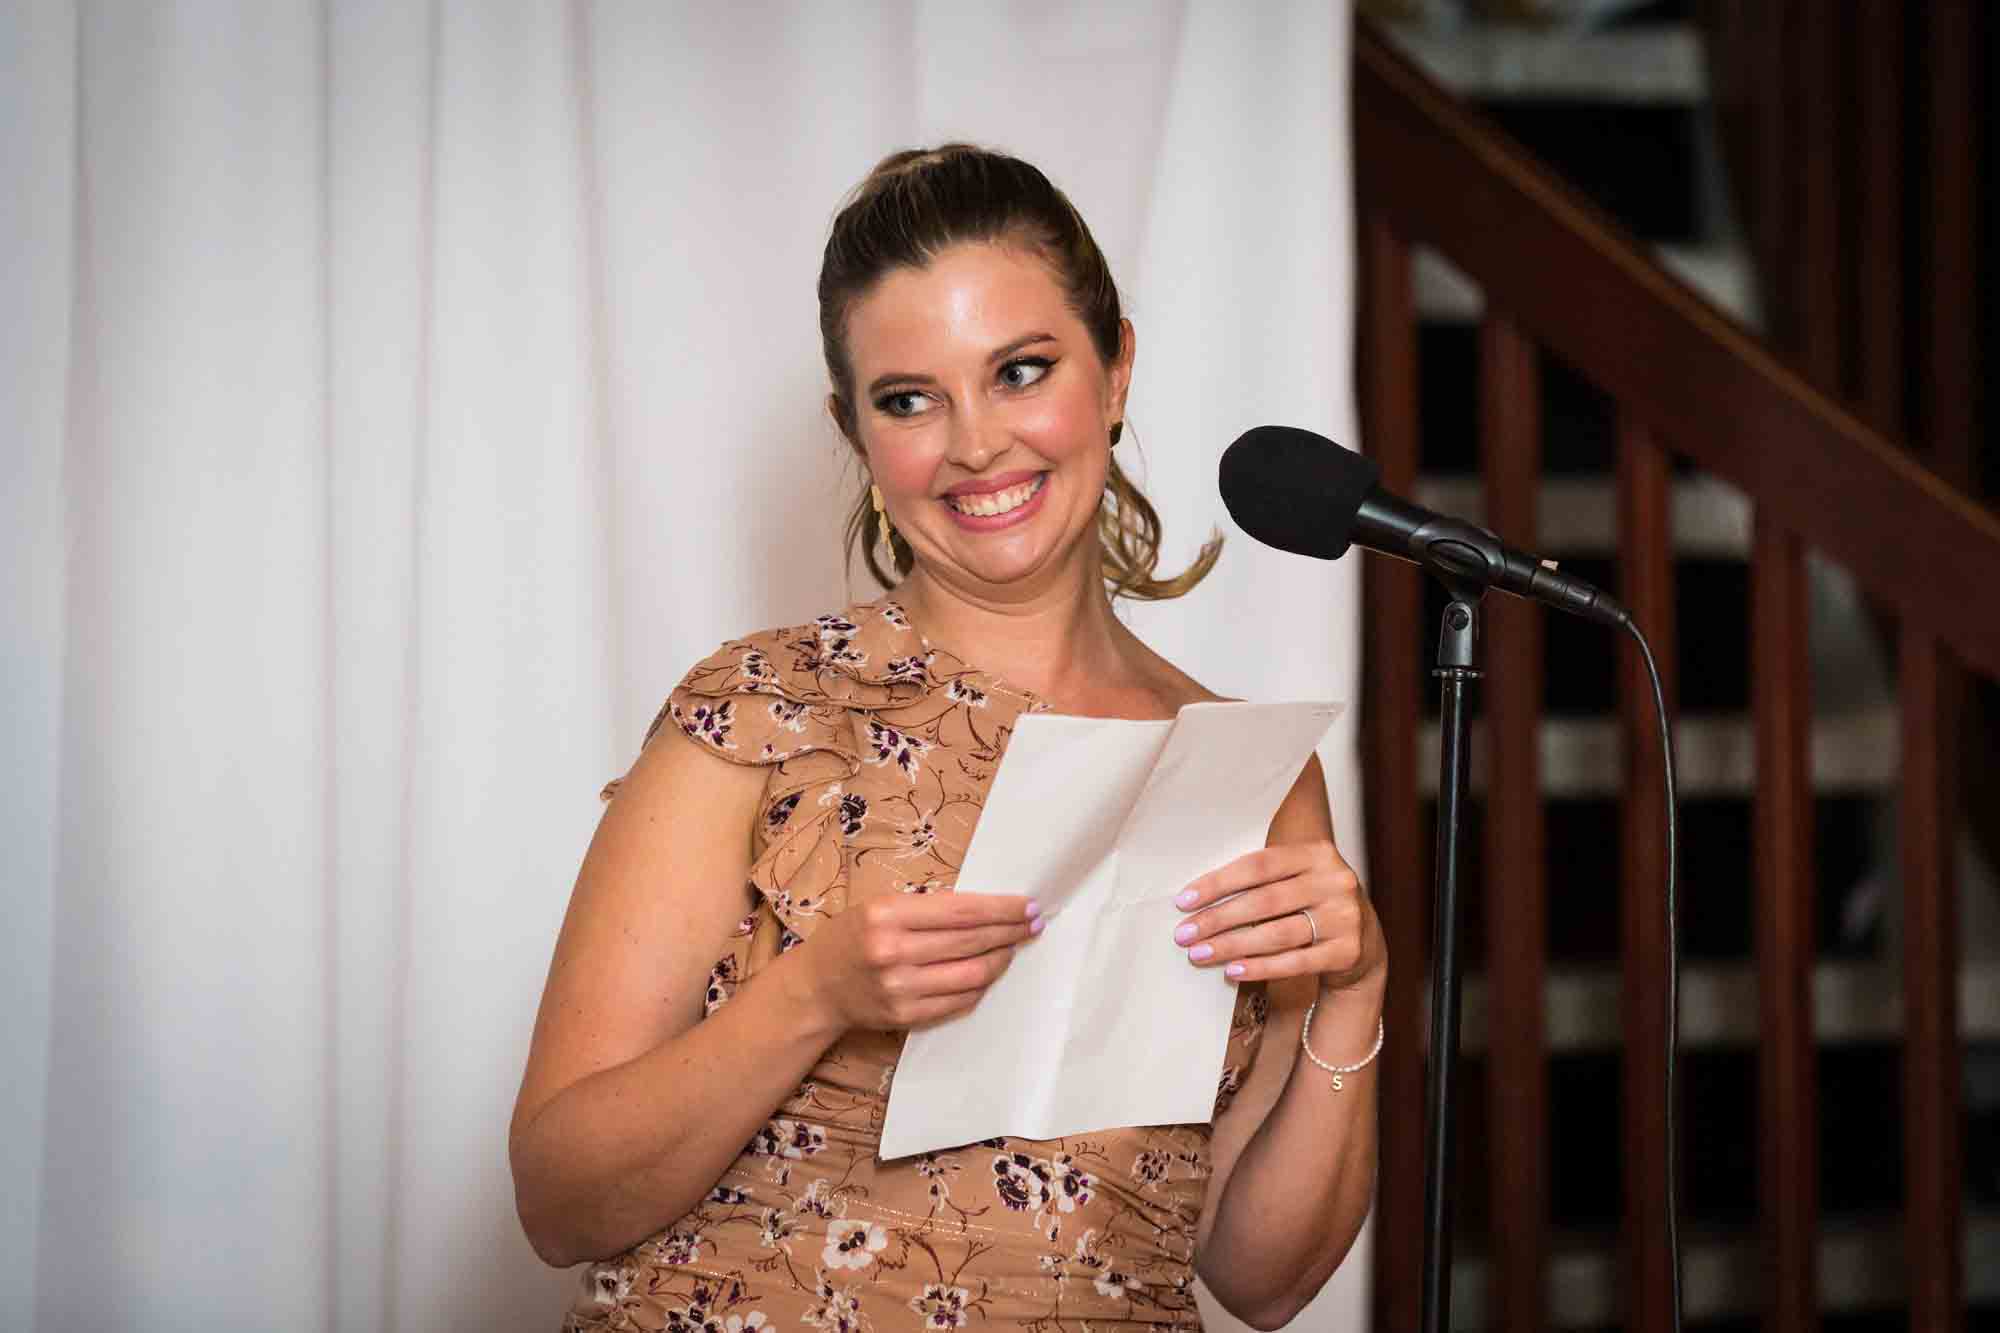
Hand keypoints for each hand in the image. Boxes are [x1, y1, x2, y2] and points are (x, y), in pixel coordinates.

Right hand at [800, 892, 1042, 1031]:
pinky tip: (988, 971)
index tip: (1027, 905)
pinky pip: (960, 1001)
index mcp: (887, 916)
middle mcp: (893, 953)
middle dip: (1010, 932)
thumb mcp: (881, 906)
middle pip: (972, 942)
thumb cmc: (853, 936)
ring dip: (1001, 959)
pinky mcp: (906, 1016)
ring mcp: (900, 989)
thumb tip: (989, 910)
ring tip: (1012, 947)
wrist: (817, 987)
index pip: (962, 911)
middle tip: (1032, 924)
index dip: (1001, 909)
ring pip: (972, 974)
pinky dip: (981, 985)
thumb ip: (928, 908)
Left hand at [1172, 842, 1382, 989]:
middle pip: (1264, 901)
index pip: (1258, 865)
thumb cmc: (1312, 905)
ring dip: (1232, 946)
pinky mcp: (1348, 951)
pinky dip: (1260, 967)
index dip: (1218, 883)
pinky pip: (1295, 962)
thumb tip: (1195, 896)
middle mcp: (1335, 881)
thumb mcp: (1298, 879)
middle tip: (1184, 934)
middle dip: (1217, 919)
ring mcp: (1345, 917)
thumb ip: (1260, 878)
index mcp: (1317, 854)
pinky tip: (1232, 970)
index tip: (1183, 901)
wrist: (1364, 943)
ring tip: (1200, 954)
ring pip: (1277, 934)